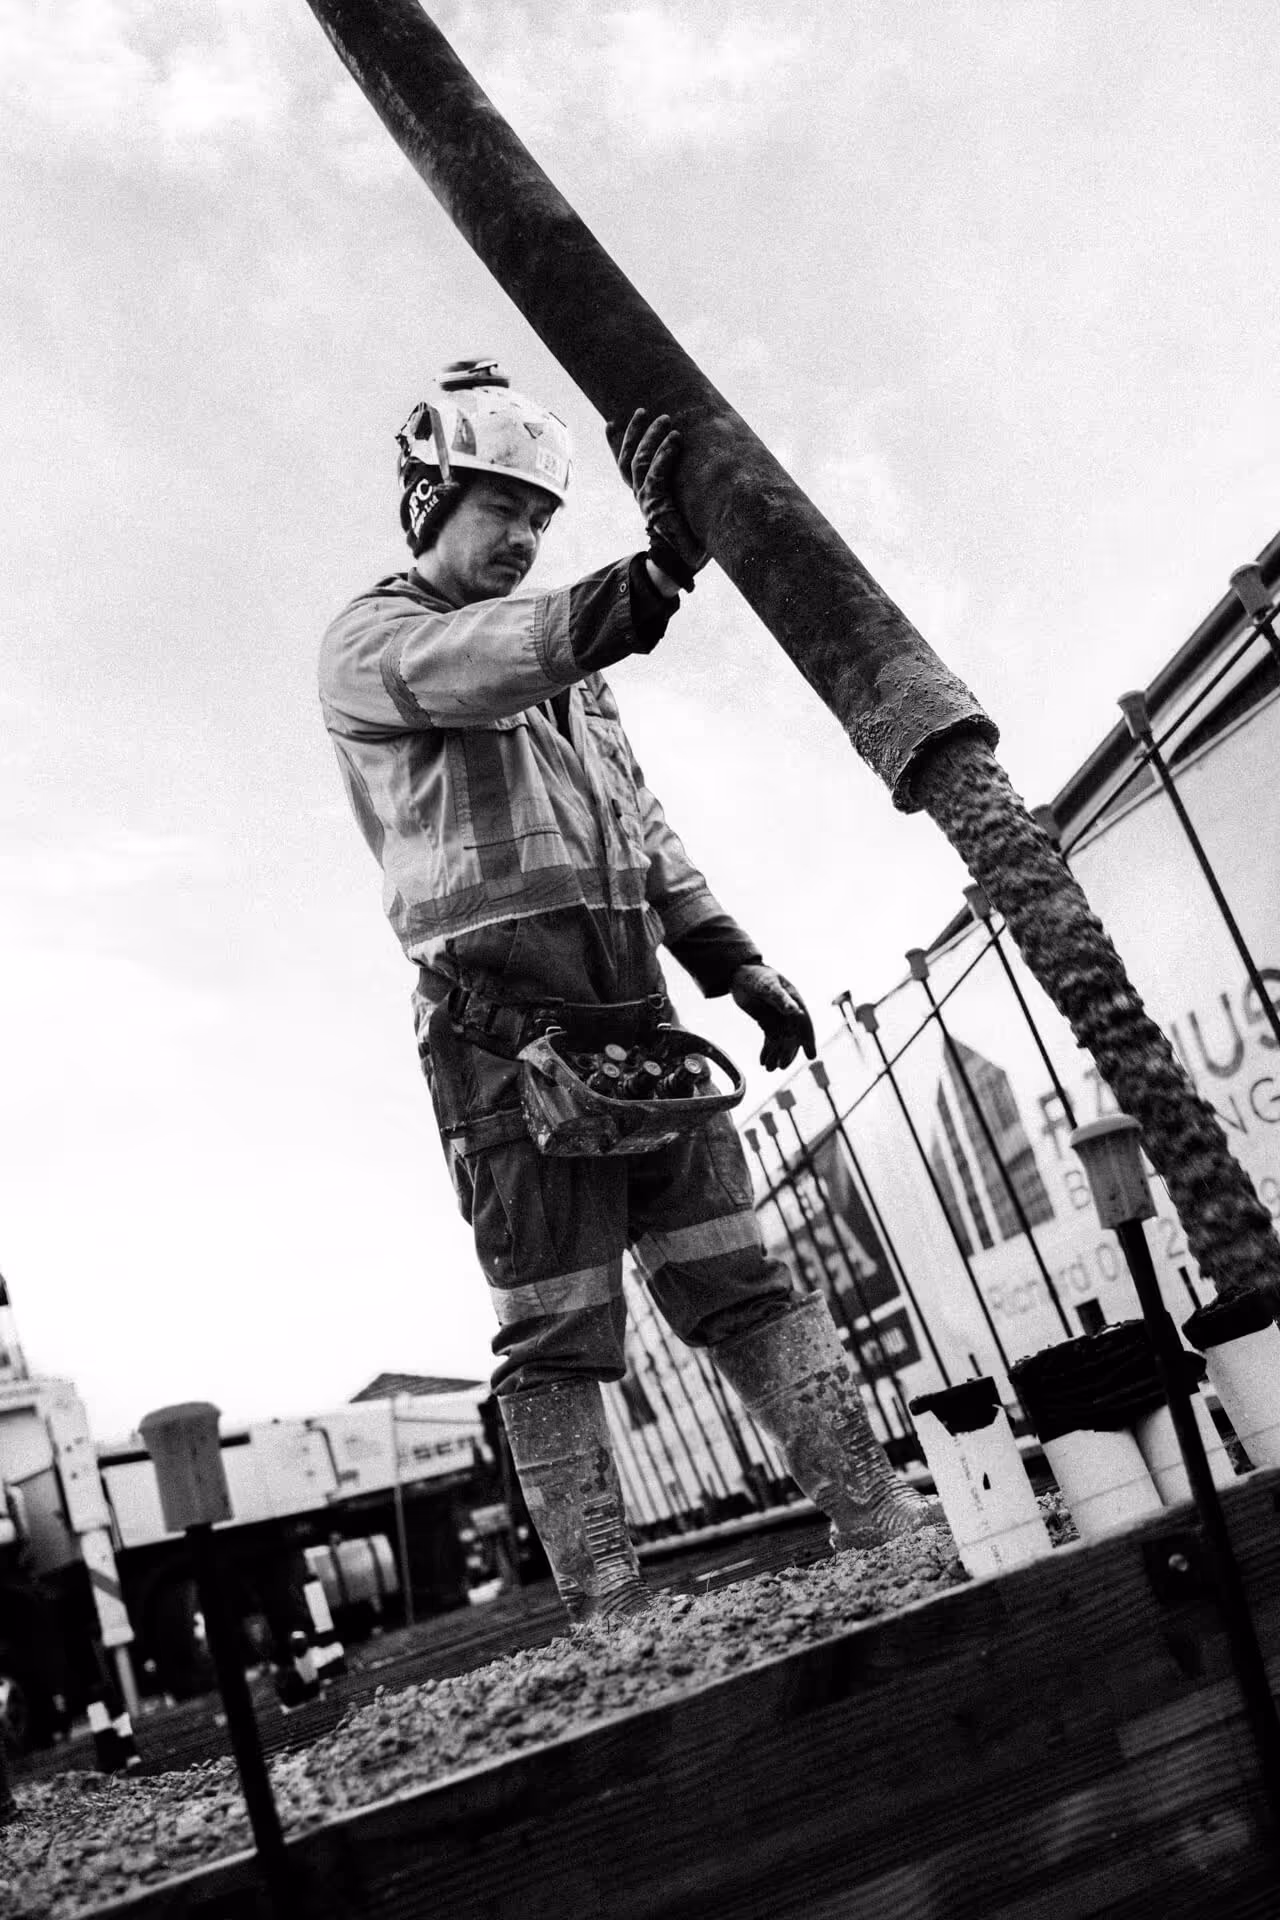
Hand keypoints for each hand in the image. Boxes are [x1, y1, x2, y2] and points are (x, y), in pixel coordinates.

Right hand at [607, 408, 708, 584]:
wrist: (684, 568)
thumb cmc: (691, 539)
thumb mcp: (685, 509)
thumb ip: (684, 488)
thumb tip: (706, 462)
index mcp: (645, 496)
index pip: (625, 466)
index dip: (617, 444)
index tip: (611, 422)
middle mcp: (641, 497)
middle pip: (630, 459)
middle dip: (635, 433)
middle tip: (644, 412)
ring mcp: (647, 503)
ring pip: (639, 463)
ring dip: (650, 438)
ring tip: (664, 419)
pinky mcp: (658, 509)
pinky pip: (657, 476)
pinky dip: (665, 455)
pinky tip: (675, 440)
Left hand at [730, 965, 816, 1071]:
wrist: (739, 975)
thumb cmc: (756, 976)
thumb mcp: (767, 985)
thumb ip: (781, 998)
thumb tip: (795, 1012)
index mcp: (795, 1001)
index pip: (804, 1024)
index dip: (808, 1040)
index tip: (811, 1056)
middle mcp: (789, 1012)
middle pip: (793, 1036)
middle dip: (788, 1052)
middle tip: (781, 1067)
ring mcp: (778, 1018)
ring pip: (781, 1041)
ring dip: (776, 1055)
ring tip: (769, 1069)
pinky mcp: (767, 1023)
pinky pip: (770, 1040)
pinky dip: (767, 1051)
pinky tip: (763, 1062)